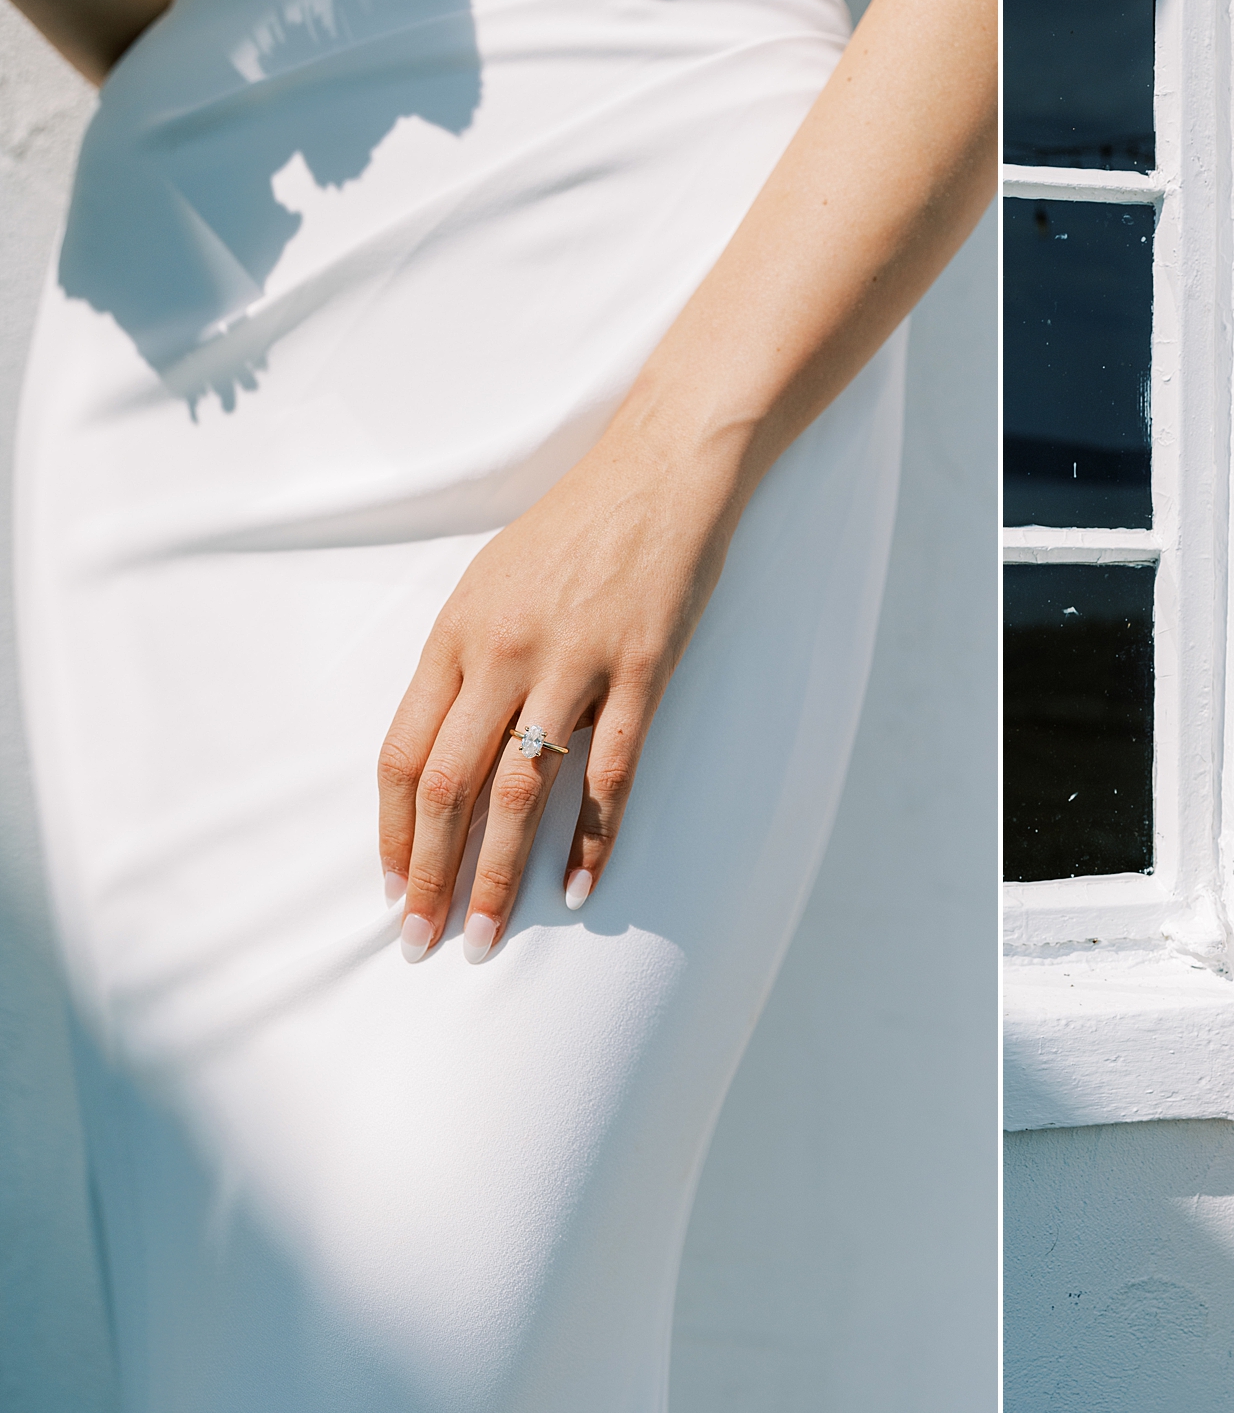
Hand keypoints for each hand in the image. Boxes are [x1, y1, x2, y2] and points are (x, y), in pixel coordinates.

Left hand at [377, 425, 743, 962]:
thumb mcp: (491, 587)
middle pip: (450, 786)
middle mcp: (501, 653)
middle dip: (432, 875)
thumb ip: (465, 667)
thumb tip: (444, 758)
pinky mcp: (642, 670)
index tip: (393, 891)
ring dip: (499, 875)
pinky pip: (611, 775)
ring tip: (489, 935)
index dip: (394, 834)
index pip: (404, 756)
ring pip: (521, 791)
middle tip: (425, 941)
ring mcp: (573, 663)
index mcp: (455, 635)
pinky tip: (580, 888)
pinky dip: (592, 841)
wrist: (660, 471)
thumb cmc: (574, 532)